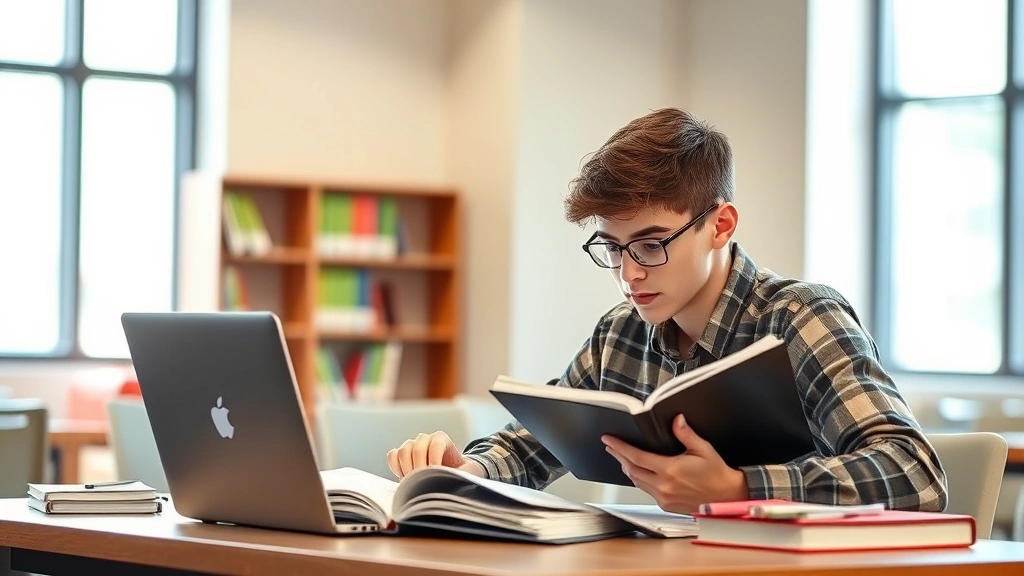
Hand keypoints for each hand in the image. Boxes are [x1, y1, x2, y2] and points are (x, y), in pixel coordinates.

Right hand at [386, 431, 483, 478]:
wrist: (450, 473)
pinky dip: (396, 468)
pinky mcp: (401, 454)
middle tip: (422, 484)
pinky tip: (404, 478)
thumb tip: (455, 479)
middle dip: (419, 468)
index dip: (434, 460)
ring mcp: (411, 444)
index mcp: (441, 438)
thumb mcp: (468, 472)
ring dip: (406, 470)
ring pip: (402, 451)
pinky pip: (392, 456)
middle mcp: (425, 438)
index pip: (435, 444)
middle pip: (416, 448)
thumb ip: (465, 473)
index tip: (435, 474)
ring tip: (414, 483)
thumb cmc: (461, 473)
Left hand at [602, 414, 748, 513]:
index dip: (619, 447)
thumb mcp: (703, 449)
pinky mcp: (666, 505)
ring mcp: (663, 497)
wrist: (728, 498)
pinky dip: (638, 480)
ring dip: (627, 468)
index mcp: (670, 470)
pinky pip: (646, 490)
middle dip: (618, 456)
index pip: (636, 456)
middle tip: (610, 446)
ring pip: (636, 481)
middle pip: (631, 469)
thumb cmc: (717, 475)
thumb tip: (676, 420)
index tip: (608, 440)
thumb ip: (686, 434)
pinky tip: (638, 473)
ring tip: (621, 457)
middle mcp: (663, 486)